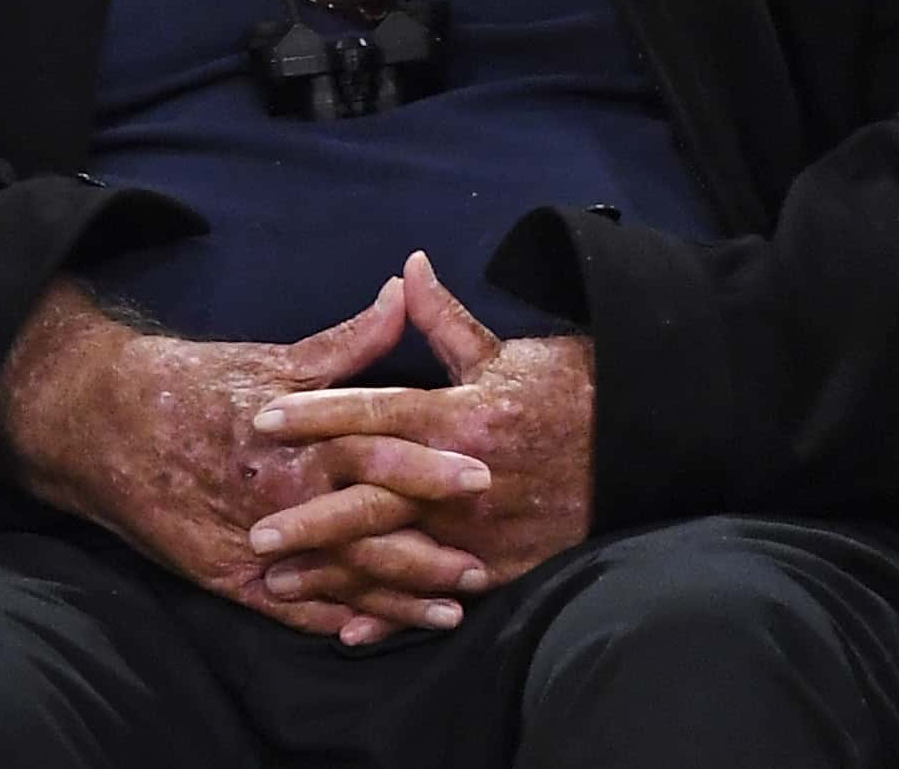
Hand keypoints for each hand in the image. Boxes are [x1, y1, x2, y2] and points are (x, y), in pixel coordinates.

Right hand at [0, 285, 444, 641]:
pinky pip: (286, 608)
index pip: (377, 451)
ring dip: (394, 597)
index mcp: (298, 434)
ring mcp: (252, 540)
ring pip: (336, 577)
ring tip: (448, 612)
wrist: (101, 423)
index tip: (484, 474)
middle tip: (481, 567)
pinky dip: (329, 622)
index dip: (431, 465)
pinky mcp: (225, 576)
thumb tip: (403, 294)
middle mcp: (281, 492)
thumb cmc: (193, 383)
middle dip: (427, 550)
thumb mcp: (273, 357)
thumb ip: (346, 341)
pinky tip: (369, 636)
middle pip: (366, 527)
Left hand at [249, 254, 593, 640]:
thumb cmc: (571, 388)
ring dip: (334, 571)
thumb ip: (445, 320)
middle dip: (310, 516)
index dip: (315, 415)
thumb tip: (406, 268)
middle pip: (372, 498)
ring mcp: (481, 528)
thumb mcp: (506, 351)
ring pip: (393, 555)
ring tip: (279, 582)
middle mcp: (463, 476)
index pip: (374, 413)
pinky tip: (347, 629)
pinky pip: (434, 594)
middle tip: (255, 529)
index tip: (264, 420)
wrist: (643, 442)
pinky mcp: (501, 565)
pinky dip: (390, 615)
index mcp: (461, 414)